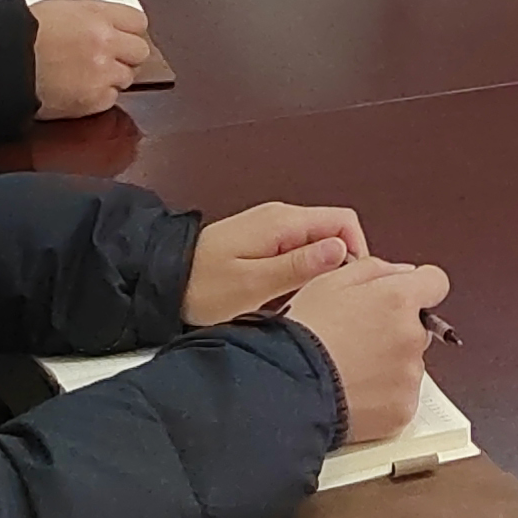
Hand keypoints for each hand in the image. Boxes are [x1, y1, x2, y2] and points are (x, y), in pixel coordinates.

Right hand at [27, 0, 154, 118]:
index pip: (138, 22)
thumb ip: (91, 17)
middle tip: (105, 59)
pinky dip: (97, 97)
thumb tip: (108, 26)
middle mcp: (104, 42)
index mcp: (96, 15)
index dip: (128, 32)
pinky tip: (76, 89)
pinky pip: (110, 99)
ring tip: (83, 74)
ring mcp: (102, 71)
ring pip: (126, 77)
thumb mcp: (60, 11)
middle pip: (139, 51)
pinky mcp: (94, 99)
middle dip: (125, 56)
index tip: (123, 38)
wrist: (3, 65)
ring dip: (110, 77)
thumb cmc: (21, 36)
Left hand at [182, 201, 369, 325]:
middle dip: (340, 263)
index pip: (343, 221)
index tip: (348, 284)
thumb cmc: (202, 286)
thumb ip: (300, 266)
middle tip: (328, 297)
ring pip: (317, 242)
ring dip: (320, 270)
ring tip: (308, 299)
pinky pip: (298, 249)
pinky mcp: (262, 241)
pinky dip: (303, 271)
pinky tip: (290, 294)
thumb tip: (341, 249)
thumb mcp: (255, 284)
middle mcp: (280, 218)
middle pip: (333, 231)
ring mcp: (271, 228)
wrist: (162, 280)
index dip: (356, 251)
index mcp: (282, 222)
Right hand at [286, 253, 451, 442]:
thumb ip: (373, 269)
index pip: (435, 283)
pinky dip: (383, 395)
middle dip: (396, 330)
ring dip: (388, 364)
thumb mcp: (328, 282)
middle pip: (418, 327)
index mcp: (398, 300)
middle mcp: (411, 336)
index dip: (419, 288)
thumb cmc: (303, 336)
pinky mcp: (403, 409)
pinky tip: (353, 390)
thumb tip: (400, 272)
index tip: (405, 297)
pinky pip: (401, 396)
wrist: (288, 388)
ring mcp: (409, 376)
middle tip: (358, 339)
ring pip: (408, 363)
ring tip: (349, 368)